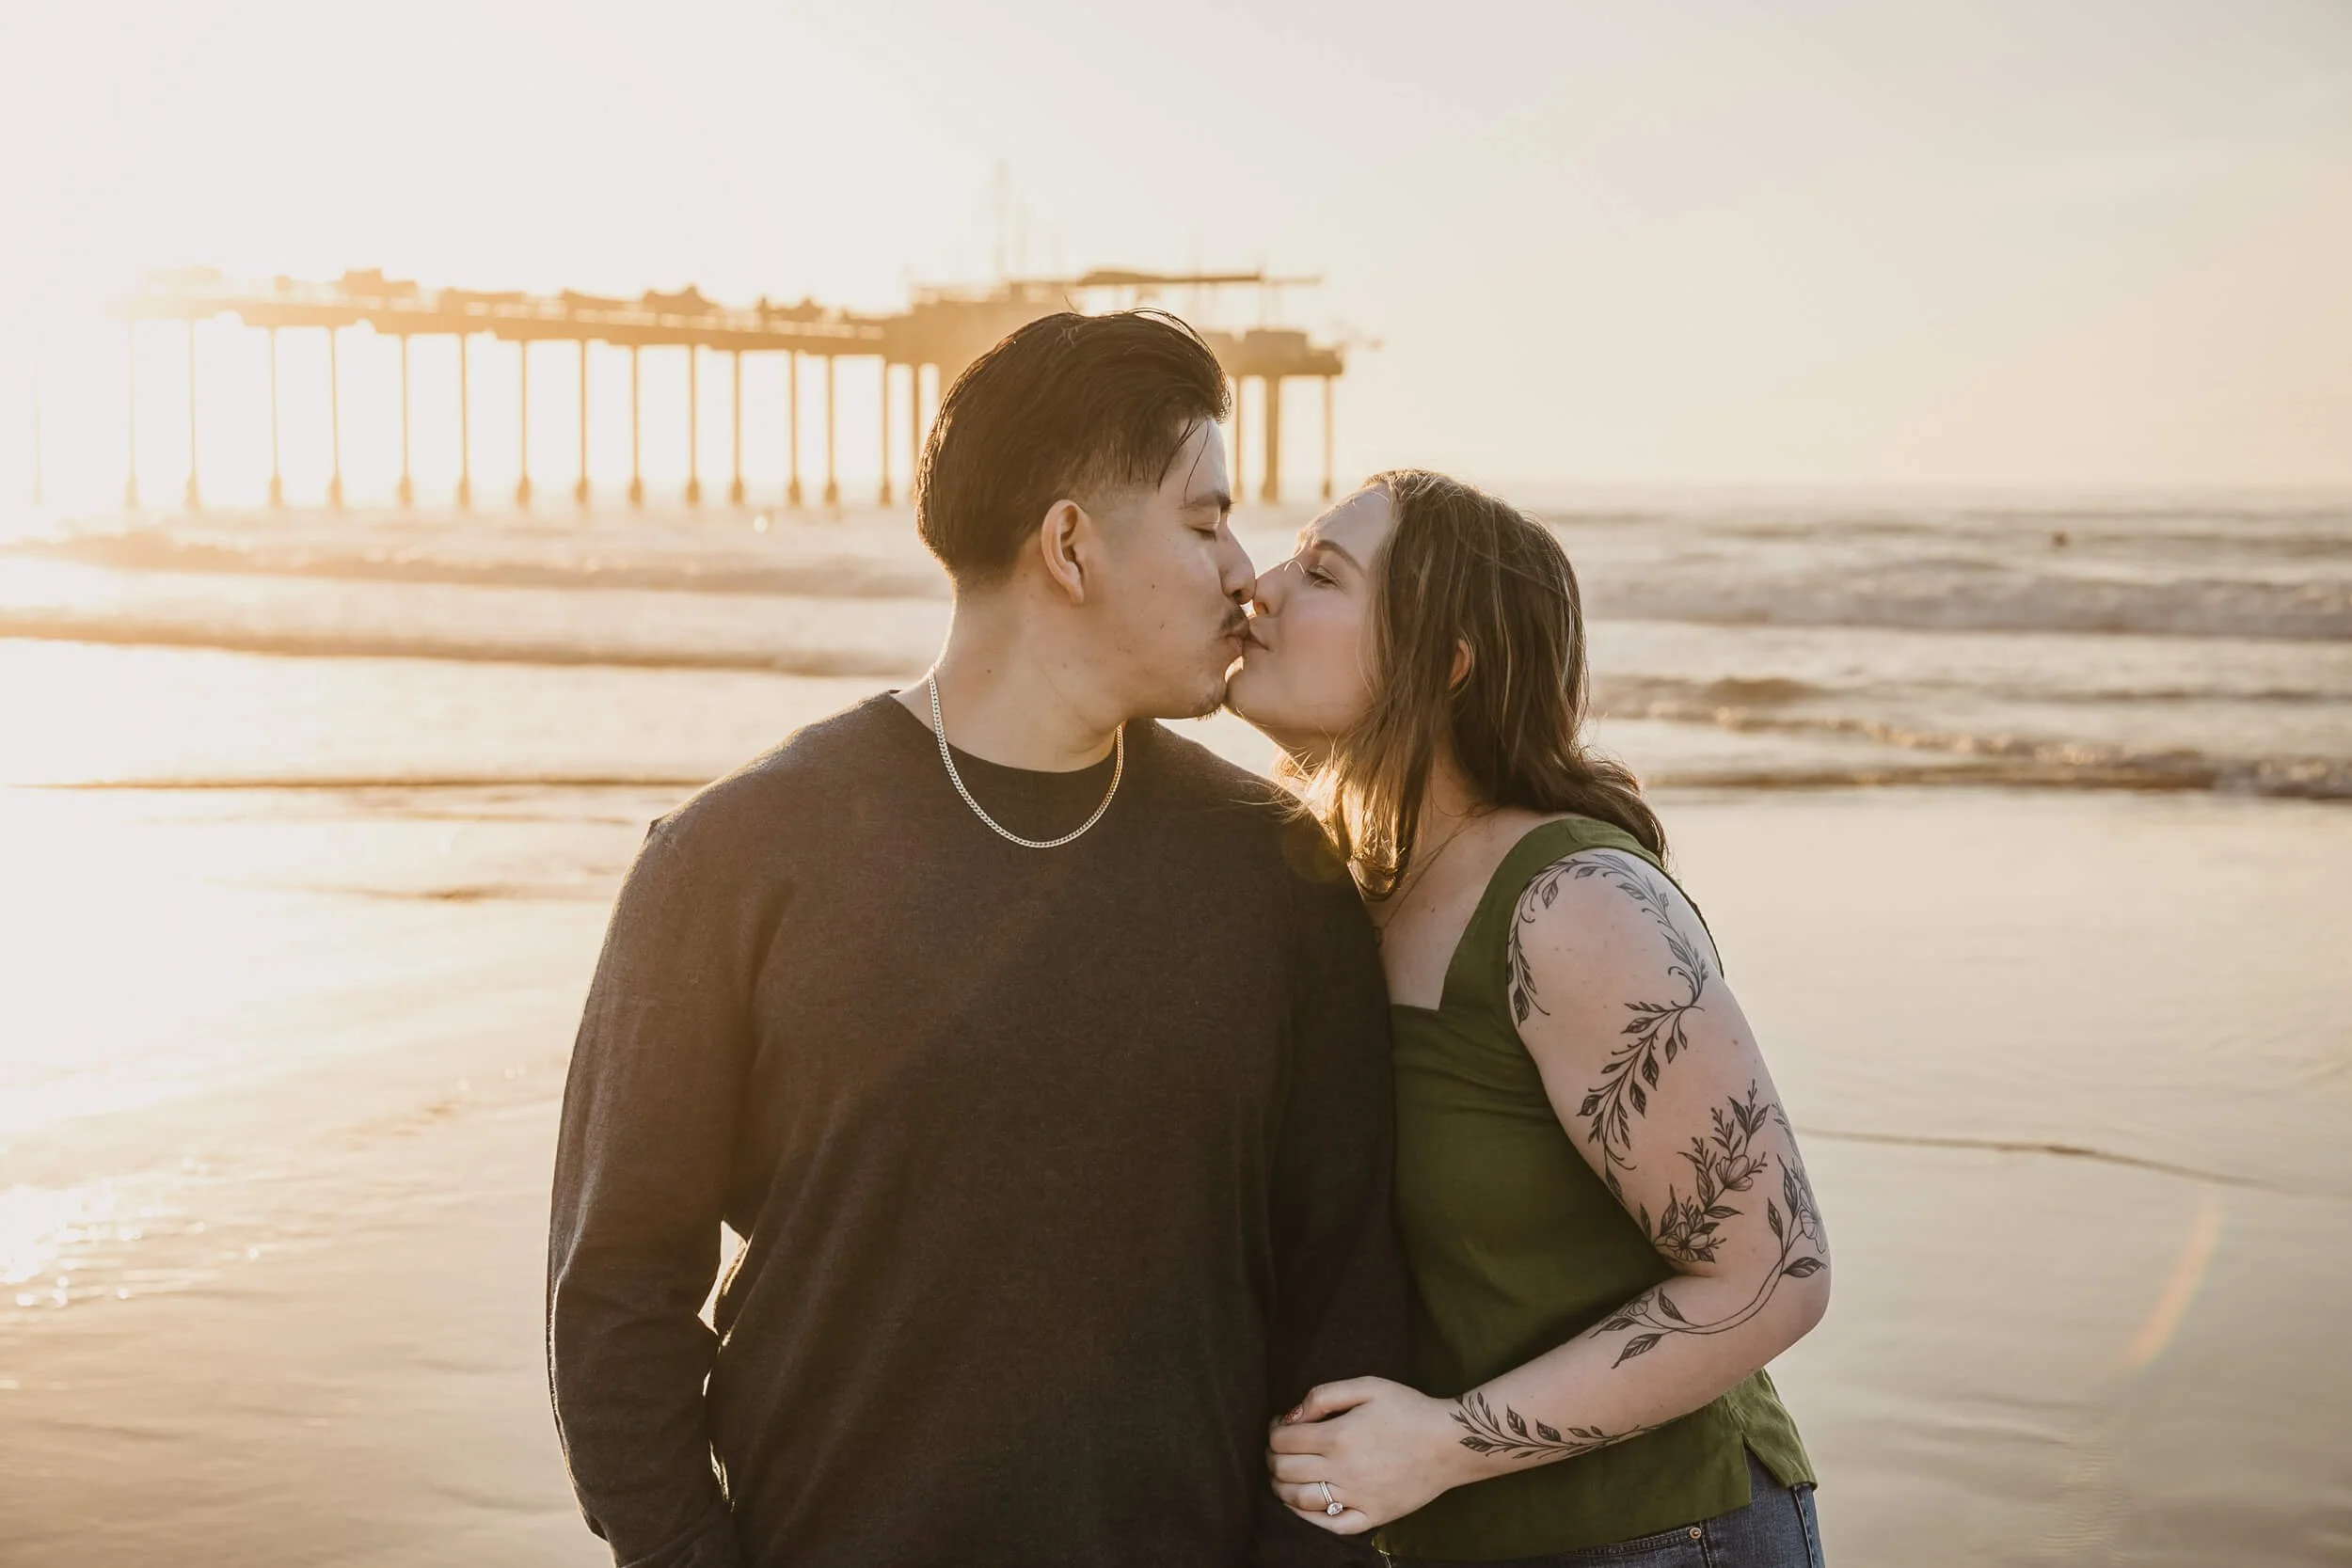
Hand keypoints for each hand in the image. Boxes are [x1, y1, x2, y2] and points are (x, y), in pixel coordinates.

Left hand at [1264, 1377, 1469, 1533]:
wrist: (1449, 1443)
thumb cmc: (1409, 1410)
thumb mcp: (1367, 1387)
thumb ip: (1324, 1395)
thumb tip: (1292, 1414)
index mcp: (1338, 1436)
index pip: (1283, 1440)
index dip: (1273, 1431)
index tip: (1280, 1425)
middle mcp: (1343, 1471)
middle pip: (1285, 1470)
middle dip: (1272, 1458)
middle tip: (1277, 1450)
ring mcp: (1357, 1497)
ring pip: (1299, 1500)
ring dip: (1281, 1487)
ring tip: (1283, 1475)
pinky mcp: (1372, 1516)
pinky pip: (1331, 1527)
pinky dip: (1308, 1519)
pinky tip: (1302, 1506)